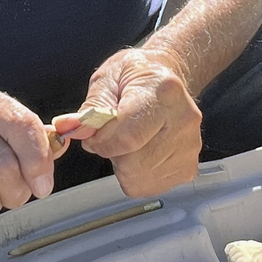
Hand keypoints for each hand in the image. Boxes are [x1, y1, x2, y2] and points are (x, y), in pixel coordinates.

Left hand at [53, 47, 203, 197]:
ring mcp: (189, 147)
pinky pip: (148, 186)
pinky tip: (140, 153)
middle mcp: (183, 121)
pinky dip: (136, 175)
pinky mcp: (188, 167)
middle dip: (112, 153)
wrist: (165, 75)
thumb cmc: (136, 76)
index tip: (94, 134)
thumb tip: (72, 129)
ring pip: (138, 178)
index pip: (128, 137)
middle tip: (111, 136)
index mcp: (163, 93)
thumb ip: (91, 107)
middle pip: (133, 163)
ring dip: (123, 165)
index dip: (102, 142)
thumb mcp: (108, 78)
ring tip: (129, 141)